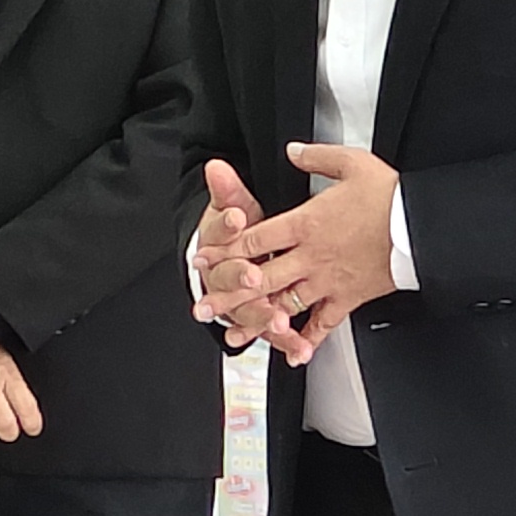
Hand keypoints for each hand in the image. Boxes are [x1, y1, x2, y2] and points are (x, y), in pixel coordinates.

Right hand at [191, 160, 291, 354]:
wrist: (219, 268)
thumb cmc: (232, 237)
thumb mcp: (230, 207)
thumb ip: (226, 190)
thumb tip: (215, 167)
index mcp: (220, 246)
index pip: (219, 234)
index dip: (226, 227)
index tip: (236, 218)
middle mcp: (228, 277)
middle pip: (229, 278)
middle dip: (240, 278)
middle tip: (253, 275)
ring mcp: (245, 301)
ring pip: (251, 311)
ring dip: (263, 316)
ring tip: (278, 321)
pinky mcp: (264, 318)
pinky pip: (274, 332)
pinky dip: (288, 341)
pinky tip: (300, 348)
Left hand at [224, 143, 402, 364]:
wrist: (420, 228)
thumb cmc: (389, 196)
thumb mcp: (351, 163)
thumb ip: (315, 156)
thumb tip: (292, 150)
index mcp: (305, 222)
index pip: (255, 239)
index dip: (225, 250)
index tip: (203, 259)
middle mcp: (310, 256)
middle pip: (260, 278)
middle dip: (228, 295)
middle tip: (203, 306)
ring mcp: (327, 281)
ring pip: (284, 305)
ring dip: (257, 321)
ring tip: (233, 334)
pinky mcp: (347, 298)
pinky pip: (324, 323)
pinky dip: (309, 339)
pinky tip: (295, 352)